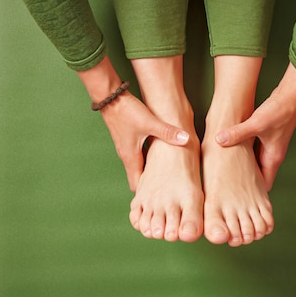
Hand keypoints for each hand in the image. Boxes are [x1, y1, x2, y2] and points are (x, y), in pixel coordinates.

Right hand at [77, 56, 188, 190]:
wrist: (109, 97)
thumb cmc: (126, 112)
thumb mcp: (149, 122)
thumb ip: (168, 132)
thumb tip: (186, 139)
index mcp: (131, 157)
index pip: (137, 185)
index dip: (147, 194)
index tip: (160, 199)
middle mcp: (127, 156)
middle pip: (138, 178)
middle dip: (150, 187)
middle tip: (166, 192)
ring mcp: (126, 148)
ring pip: (138, 167)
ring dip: (149, 173)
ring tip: (166, 178)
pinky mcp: (127, 140)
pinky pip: (138, 156)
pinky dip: (147, 161)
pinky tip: (159, 157)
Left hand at [214, 63, 295, 189]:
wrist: (292, 95)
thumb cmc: (280, 111)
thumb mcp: (257, 123)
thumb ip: (238, 133)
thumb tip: (219, 140)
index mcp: (273, 158)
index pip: (264, 185)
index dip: (253, 194)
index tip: (238, 197)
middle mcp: (272, 155)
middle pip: (258, 176)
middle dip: (245, 183)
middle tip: (228, 187)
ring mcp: (270, 145)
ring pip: (255, 163)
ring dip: (243, 168)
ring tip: (226, 172)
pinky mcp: (266, 136)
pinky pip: (253, 150)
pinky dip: (244, 153)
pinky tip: (231, 150)